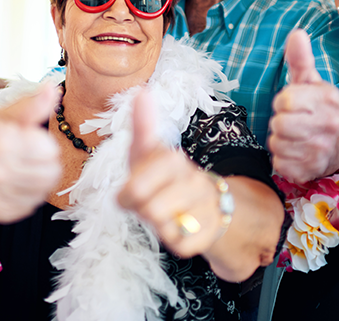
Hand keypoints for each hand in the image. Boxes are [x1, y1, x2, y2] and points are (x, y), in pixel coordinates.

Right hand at [0, 82, 60, 221]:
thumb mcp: (1, 114)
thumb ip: (31, 104)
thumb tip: (53, 88)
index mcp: (0, 142)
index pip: (50, 150)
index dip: (44, 142)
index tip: (30, 139)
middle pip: (51, 173)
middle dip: (46, 162)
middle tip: (29, 155)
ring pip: (43, 191)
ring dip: (38, 179)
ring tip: (22, 168)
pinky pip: (29, 206)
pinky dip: (27, 195)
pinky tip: (14, 182)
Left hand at [117, 90, 224, 257]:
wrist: (205, 200)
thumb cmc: (164, 174)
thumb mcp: (149, 150)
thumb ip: (143, 124)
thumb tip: (142, 91)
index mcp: (173, 161)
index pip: (134, 189)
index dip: (129, 194)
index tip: (134, 188)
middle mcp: (194, 183)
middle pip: (149, 210)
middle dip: (143, 210)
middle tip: (150, 202)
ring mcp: (205, 209)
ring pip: (164, 230)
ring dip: (159, 225)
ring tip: (165, 212)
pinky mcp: (208, 235)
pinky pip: (181, 247)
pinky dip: (175, 241)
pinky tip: (180, 227)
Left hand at [267, 29, 338, 182]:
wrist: (337, 145)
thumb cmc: (315, 108)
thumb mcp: (307, 82)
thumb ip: (300, 59)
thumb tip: (297, 33)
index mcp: (328, 98)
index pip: (285, 100)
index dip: (282, 101)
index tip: (291, 103)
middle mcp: (330, 125)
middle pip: (280, 124)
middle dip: (279, 122)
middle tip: (291, 121)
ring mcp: (322, 150)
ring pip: (277, 144)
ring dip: (279, 140)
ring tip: (293, 136)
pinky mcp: (312, 170)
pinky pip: (280, 164)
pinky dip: (281, 159)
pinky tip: (294, 152)